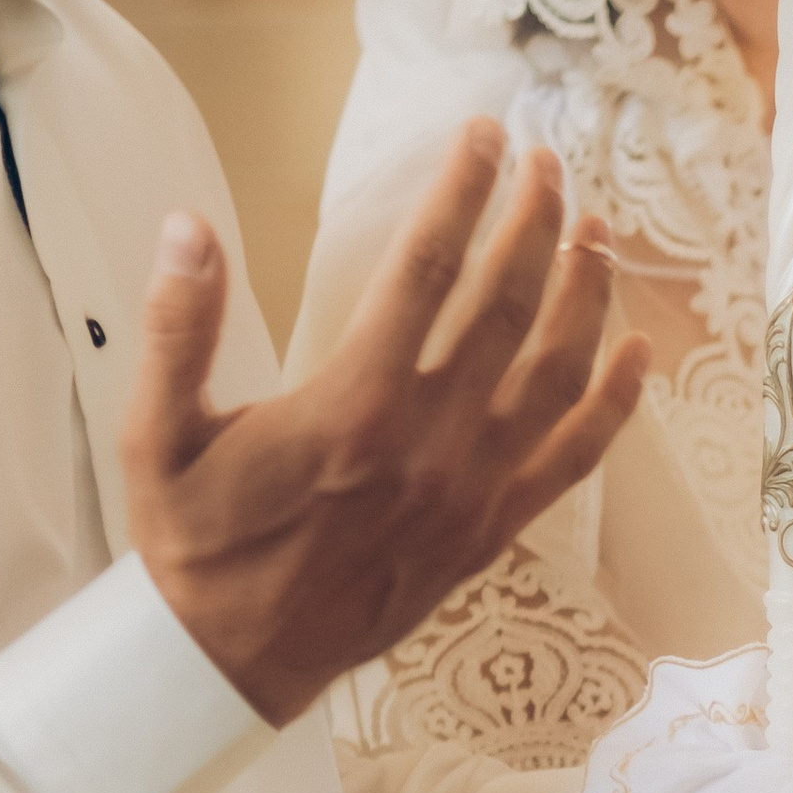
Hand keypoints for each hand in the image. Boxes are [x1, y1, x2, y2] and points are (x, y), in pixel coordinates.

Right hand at [122, 124, 650, 727]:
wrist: (235, 657)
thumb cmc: (196, 542)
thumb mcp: (156, 434)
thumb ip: (176, 328)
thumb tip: (187, 228)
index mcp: (352, 404)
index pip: (426, 269)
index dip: (461, 192)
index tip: (482, 135)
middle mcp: (428, 442)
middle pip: (505, 306)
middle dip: (534, 222)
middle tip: (549, 163)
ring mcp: (471, 490)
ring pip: (555, 374)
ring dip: (584, 296)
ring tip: (595, 233)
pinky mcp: (491, 531)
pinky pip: (574, 461)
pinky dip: (614, 405)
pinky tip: (636, 354)